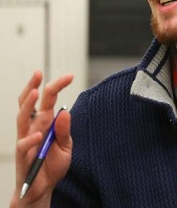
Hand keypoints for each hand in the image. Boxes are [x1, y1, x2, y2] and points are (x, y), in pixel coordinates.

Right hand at [10, 71, 73, 207]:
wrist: (44, 189)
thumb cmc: (53, 164)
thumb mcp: (65, 146)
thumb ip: (64, 130)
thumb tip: (65, 111)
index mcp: (46, 120)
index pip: (48, 98)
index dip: (57, 85)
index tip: (70, 75)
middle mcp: (34, 126)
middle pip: (28, 102)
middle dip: (32, 86)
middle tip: (38, 72)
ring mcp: (26, 139)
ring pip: (22, 118)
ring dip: (27, 105)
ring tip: (34, 92)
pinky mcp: (23, 156)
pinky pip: (23, 145)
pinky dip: (30, 138)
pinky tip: (39, 134)